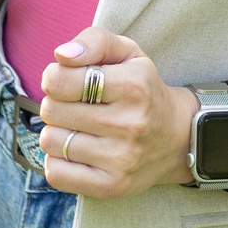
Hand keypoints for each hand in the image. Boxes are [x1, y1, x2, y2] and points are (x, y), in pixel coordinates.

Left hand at [35, 27, 195, 199]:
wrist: (177, 138)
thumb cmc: (143, 89)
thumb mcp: (128, 53)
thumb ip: (94, 41)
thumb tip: (61, 55)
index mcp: (133, 86)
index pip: (60, 80)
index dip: (54, 77)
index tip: (66, 81)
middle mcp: (129, 124)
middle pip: (52, 110)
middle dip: (56, 104)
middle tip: (76, 105)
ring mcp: (121, 159)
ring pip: (50, 141)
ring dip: (56, 132)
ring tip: (78, 129)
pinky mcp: (111, 186)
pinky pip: (56, 173)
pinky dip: (57, 160)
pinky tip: (77, 152)